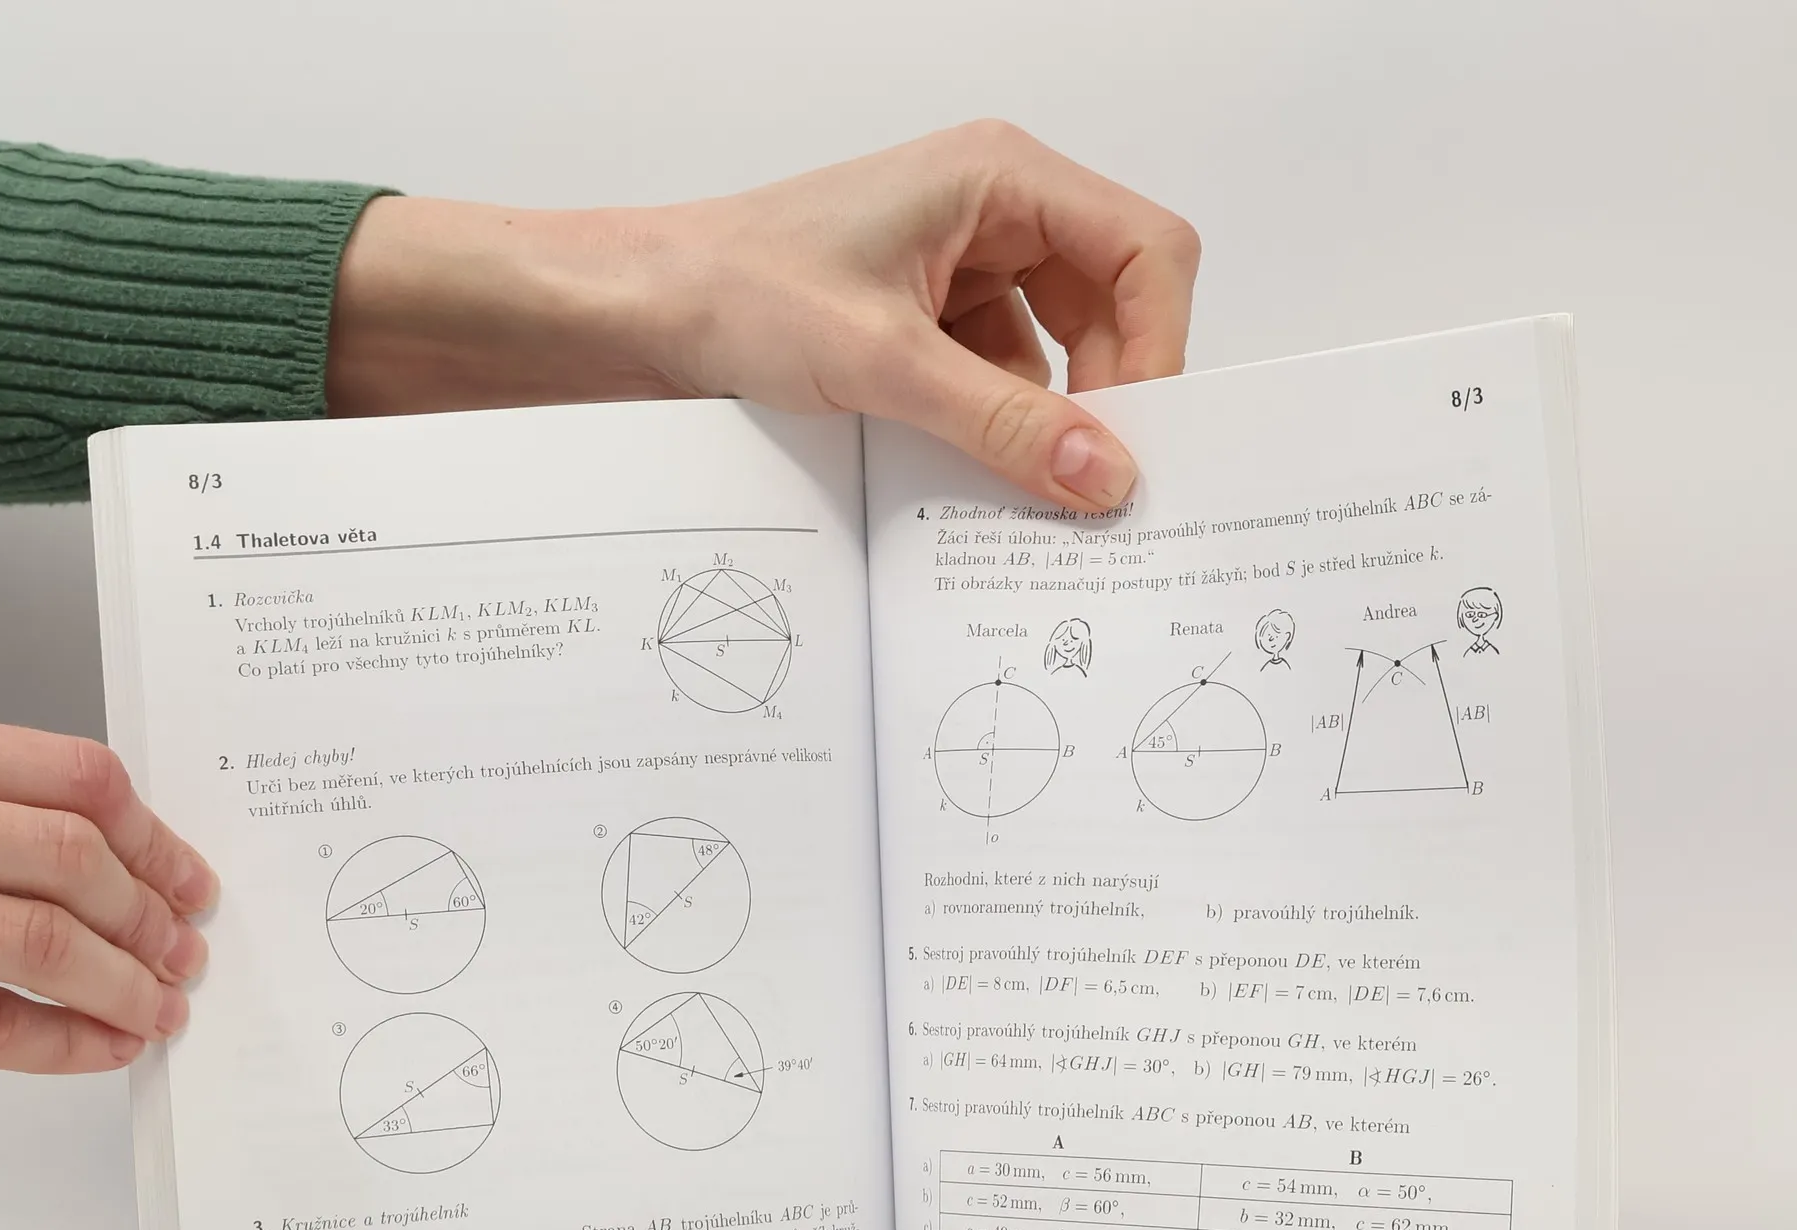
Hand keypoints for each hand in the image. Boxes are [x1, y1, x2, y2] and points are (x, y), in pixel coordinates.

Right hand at [0, 709, 216, 1072]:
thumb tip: (110, 859)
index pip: (70, 778)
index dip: (155, 839)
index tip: (191, 881)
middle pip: (68, 857)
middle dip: (148, 916)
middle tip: (184, 953)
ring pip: (36, 936)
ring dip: (122, 982)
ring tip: (159, 1007)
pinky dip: (59, 1041)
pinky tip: (103, 1046)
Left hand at [327, 122, 1198, 510]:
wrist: (637, 313)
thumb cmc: (736, 292)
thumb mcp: (884, 365)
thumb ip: (1004, 425)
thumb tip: (1106, 476)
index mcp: (1000, 177)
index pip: (1147, 250)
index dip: (1159, 346)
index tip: (1136, 437)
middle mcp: (995, 210)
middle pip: (1115, 303)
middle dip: (1109, 392)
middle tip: (1091, 480)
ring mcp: (963, 266)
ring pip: (1062, 352)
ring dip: (1049, 419)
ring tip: (1025, 484)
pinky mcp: (930, 319)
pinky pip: (1004, 379)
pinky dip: (1000, 429)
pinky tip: (975, 476)